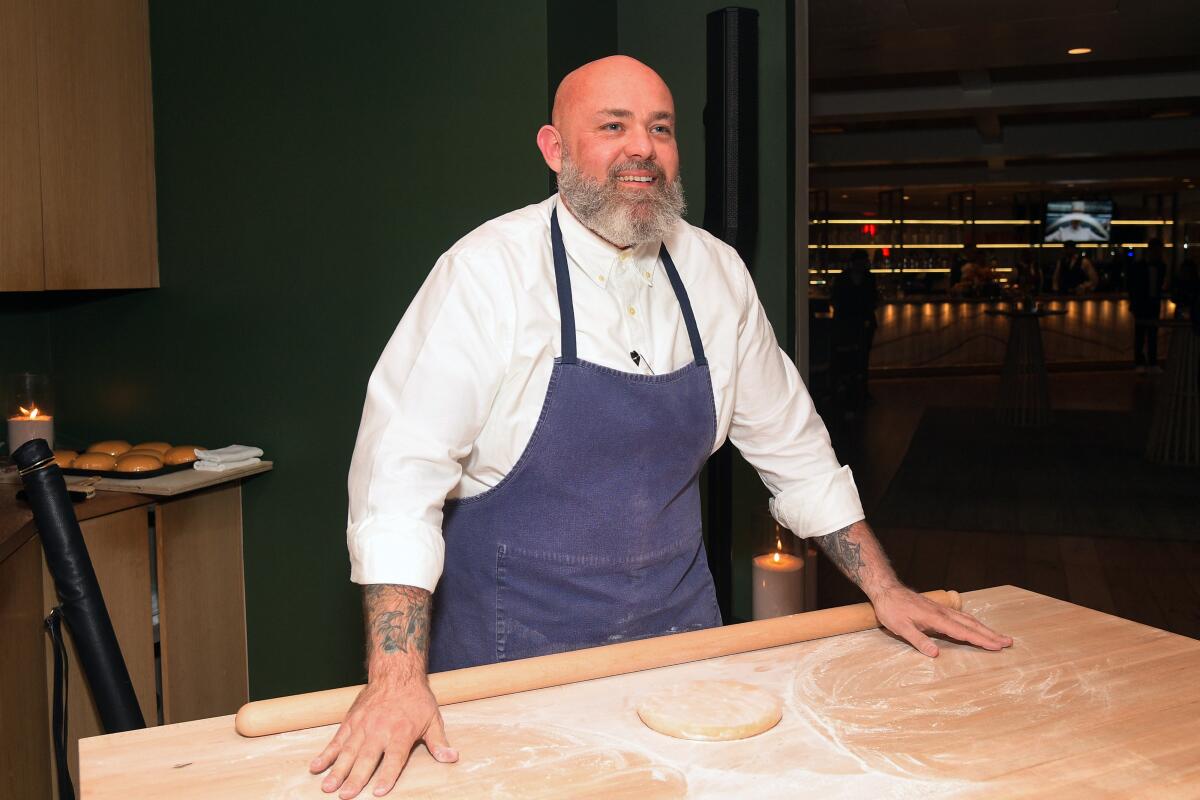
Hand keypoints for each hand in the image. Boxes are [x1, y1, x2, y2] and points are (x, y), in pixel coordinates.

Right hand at [310, 676, 457, 797]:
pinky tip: (316, 766)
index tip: (378, 792)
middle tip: (346, 796)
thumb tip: (451, 758)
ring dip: (337, 770)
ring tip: (328, 787)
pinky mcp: (351, 721)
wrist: (397, 673)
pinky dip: (326, 754)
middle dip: (356, 778)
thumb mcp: (433, 720)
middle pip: (367, 758)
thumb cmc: (416, 700)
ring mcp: (362, 726)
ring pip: (348, 752)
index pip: (394, 758)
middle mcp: (380, 730)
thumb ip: (438, 742)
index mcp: (401, 732)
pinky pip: (337, 740)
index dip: (386, 775)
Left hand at [868, 584, 1012, 656]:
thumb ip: (918, 640)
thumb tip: (936, 654)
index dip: (980, 640)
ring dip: (985, 628)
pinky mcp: (939, 609)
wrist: (886, 590)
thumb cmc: (892, 609)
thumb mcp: (900, 628)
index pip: (963, 632)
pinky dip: (974, 623)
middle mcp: (942, 613)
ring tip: (1000, 636)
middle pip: (971, 625)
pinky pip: (961, 616)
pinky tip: (978, 626)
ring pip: (968, 619)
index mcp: (936, 619)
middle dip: (990, 634)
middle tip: (1008, 642)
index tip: (996, 646)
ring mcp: (942, 609)